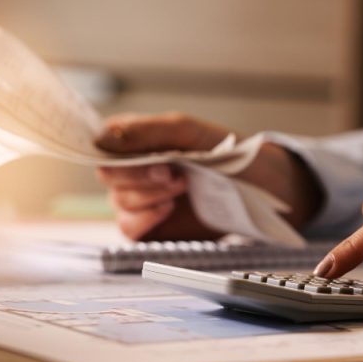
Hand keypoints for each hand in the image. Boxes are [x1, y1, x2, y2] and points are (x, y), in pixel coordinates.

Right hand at [95, 112, 321, 240]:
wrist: (260, 187)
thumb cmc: (226, 153)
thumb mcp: (187, 132)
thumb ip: (145, 131)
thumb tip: (102, 137)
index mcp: (136, 142)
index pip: (102, 145)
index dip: (115, 153)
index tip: (145, 156)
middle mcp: (133, 171)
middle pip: (109, 176)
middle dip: (140, 176)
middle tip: (174, 174)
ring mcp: (141, 201)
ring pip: (119, 203)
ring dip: (148, 196)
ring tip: (181, 187)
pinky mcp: (152, 228)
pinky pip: (130, 229)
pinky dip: (145, 219)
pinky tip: (167, 208)